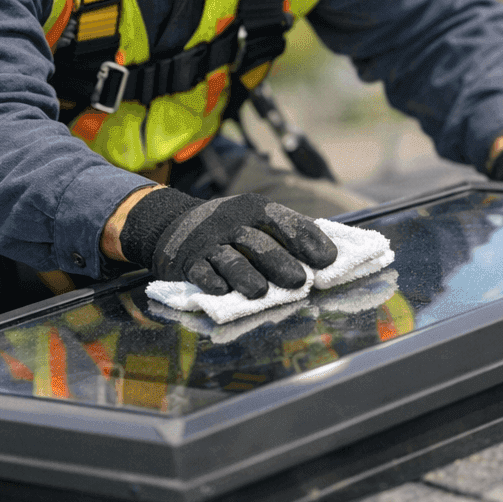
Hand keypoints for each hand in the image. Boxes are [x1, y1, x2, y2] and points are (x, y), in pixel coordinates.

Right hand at [119, 188, 337, 297]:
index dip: (307, 239)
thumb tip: (329, 255)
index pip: (284, 221)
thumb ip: (286, 234)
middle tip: (300, 281)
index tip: (329, 259)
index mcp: (253, 209)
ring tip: (261, 292)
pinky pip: (200, 272)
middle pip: (258, 242)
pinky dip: (211, 281)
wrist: (173, 225)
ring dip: (246, 276)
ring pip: (230, 259)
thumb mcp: (254, 220)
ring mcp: (208, 242)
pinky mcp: (188, 262)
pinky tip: (222, 291)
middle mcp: (231, 222)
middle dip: (280, 261)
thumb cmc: (228, 229)